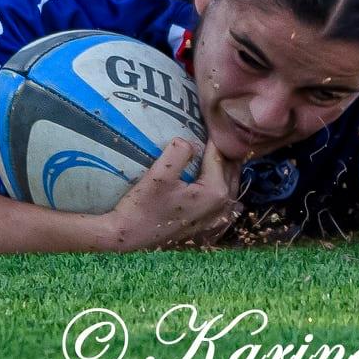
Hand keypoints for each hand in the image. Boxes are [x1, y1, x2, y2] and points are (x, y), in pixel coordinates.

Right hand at [107, 138, 240, 250]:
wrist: (127, 238)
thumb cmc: (142, 207)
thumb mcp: (158, 175)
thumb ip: (178, 152)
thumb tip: (190, 142)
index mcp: (216, 192)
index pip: (219, 155)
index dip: (213, 136)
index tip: (207, 121)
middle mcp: (222, 207)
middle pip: (230, 170)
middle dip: (223, 151)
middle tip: (212, 132)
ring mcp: (217, 220)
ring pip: (229, 184)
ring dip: (224, 167)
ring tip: (212, 150)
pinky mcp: (208, 226)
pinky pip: (223, 200)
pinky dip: (221, 185)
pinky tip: (210, 176)